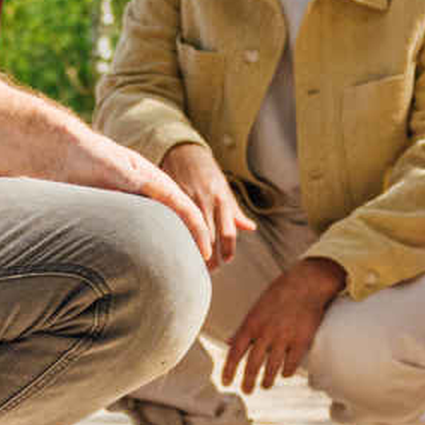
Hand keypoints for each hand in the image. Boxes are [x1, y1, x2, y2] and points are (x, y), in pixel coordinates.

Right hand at [156, 140, 252, 264]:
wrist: (185, 152)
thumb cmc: (208, 174)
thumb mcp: (224, 190)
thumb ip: (235, 211)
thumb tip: (250, 228)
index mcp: (222, 201)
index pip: (229, 232)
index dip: (228, 250)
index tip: (226, 261)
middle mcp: (207, 201)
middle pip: (211, 237)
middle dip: (211, 257)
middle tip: (209, 271)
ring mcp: (189, 200)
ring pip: (193, 232)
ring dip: (194, 251)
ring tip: (194, 265)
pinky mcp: (173, 198)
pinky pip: (176, 222)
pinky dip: (178, 236)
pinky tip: (176, 248)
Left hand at [223, 255, 343, 393]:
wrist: (306, 282)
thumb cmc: (279, 294)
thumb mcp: (256, 308)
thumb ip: (244, 328)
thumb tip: (229, 343)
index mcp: (251, 323)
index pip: (235, 352)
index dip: (228, 370)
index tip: (225, 383)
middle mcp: (266, 332)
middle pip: (253, 365)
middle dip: (247, 382)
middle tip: (246, 391)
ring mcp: (284, 337)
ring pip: (271, 368)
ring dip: (267, 380)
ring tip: (265, 385)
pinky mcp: (302, 340)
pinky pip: (291, 364)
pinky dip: (286, 371)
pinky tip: (284, 374)